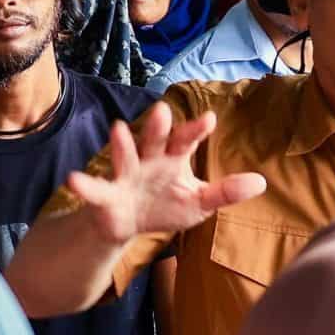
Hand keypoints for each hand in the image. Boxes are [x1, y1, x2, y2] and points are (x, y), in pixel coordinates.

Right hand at [61, 101, 265, 245]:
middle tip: (162, 110)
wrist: (129, 224)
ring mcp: (125, 175)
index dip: (195, 131)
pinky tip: (73, 180)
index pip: (186, 140)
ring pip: (124, 157)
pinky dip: (85, 185)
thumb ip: (225, 192)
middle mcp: (148, 160)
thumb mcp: (199, 202)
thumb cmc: (166, 205)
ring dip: (121, 145)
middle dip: (157, 126)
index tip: (209, 119)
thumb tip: (261, 182)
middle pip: (154, 139)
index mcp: (173, 158)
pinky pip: (95, 189)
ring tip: (118, 129)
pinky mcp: (107, 195)